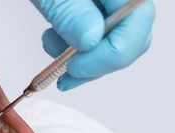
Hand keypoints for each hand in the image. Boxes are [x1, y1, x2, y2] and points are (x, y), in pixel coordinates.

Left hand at [29, 0, 154, 90]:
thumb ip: (71, 13)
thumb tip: (90, 42)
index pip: (134, 27)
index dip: (105, 57)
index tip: (72, 67)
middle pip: (129, 40)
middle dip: (94, 63)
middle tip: (64, 72)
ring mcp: (113, 2)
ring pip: (114, 43)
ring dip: (82, 58)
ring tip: (51, 46)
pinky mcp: (99, 8)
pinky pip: (101, 36)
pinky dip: (77, 47)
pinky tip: (55, 39)